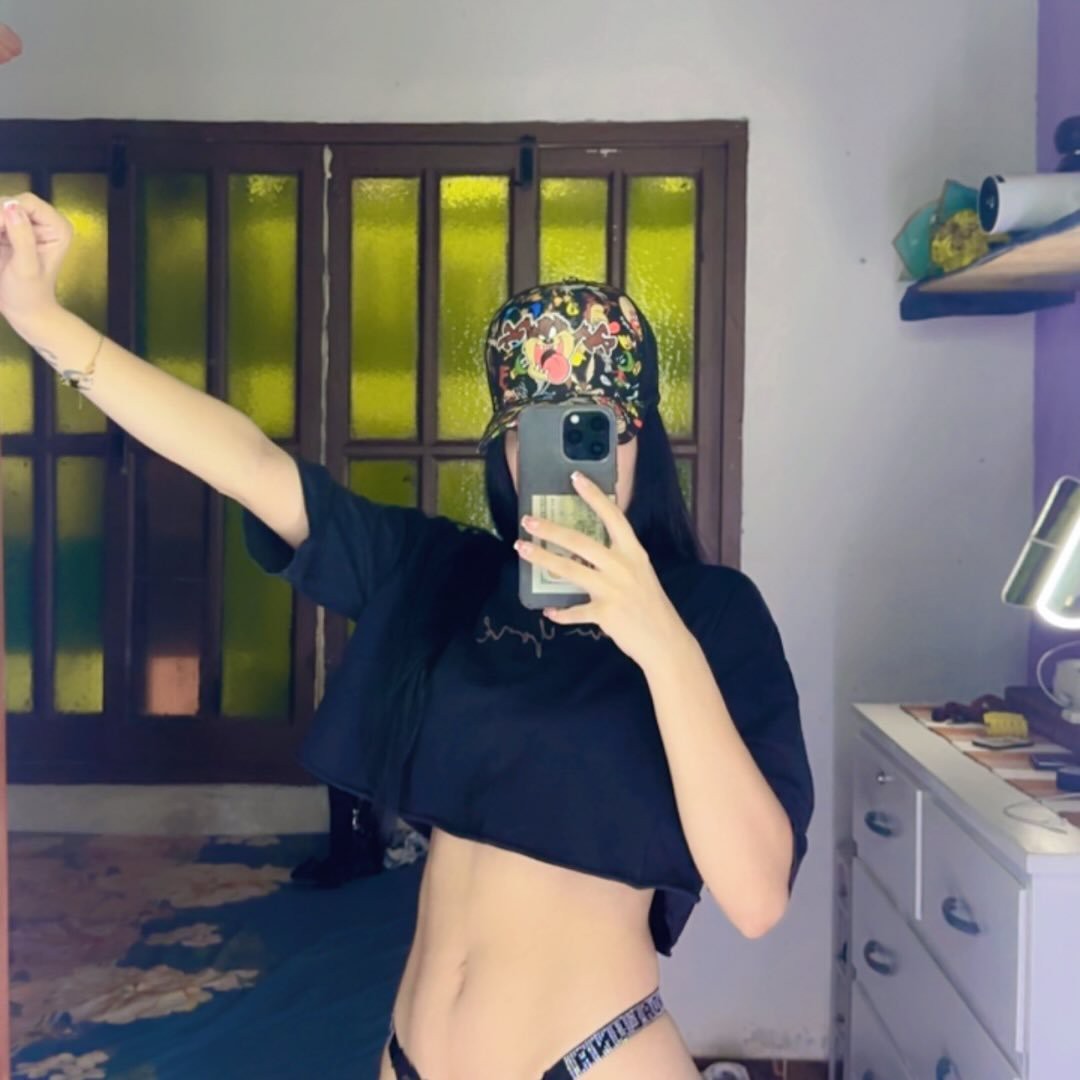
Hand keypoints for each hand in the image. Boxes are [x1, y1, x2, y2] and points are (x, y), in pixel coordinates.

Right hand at [0, 193, 71, 340]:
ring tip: (0, 248)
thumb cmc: (29, 294)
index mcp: (57, 228)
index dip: (5, 212)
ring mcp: (25, 224)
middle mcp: (44, 221)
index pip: (26, 202)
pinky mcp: (9, 230)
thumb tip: (11, 206)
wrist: (23, 309)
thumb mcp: (26, 267)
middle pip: (8, 202)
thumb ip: (22, 237)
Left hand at [516, 471, 683, 667]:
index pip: (613, 516)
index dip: (594, 496)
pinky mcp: (605, 613)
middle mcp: (623, 566)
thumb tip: (582, 552)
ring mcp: (613, 589)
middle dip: (550, 529)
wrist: (666, 641)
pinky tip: (548, 611)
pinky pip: (574, 611)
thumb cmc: (651, 605)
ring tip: (521, 549)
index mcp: (634, 553)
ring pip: (569, 569)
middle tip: (528, 520)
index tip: (576, 477)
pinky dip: (560, 613)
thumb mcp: (639, 574)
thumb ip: (616, 561)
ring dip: (542, 559)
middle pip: (580, 541)